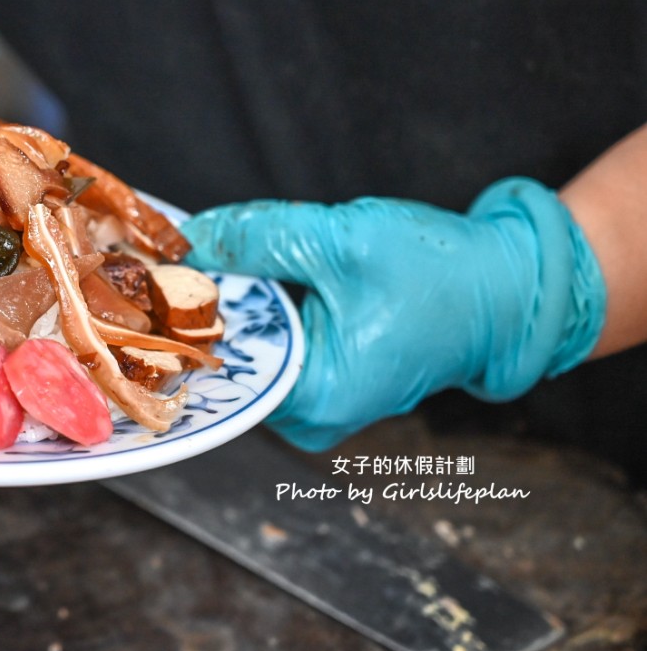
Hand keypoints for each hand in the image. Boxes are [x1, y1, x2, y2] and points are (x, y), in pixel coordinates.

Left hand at [180, 178, 605, 450]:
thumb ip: (259, 237)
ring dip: (226, 305)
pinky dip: (257, 308)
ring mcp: (321, 400)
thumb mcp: (340, 240)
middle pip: (228, 359)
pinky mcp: (328, 376)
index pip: (215, 367)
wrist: (511, 287)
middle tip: (156, 260)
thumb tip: (193, 236)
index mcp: (314, 397)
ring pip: (250, 348)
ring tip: (193, 261)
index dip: (174, 319)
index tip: (139, 280)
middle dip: (194, 308)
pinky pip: (274, 342)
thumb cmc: (443, 272)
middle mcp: (312, 414)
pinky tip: (236, 274)